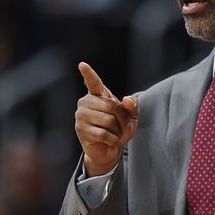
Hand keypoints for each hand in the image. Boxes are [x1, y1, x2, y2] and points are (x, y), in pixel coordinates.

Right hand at [75, 62, 138, 176]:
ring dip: (117, 130)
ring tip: (113, 133)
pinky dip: (112, 140)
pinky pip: (104, 134)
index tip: (82, 64)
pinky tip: (109, 141)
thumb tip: (127, 99)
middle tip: (120, 126)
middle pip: (111, 106)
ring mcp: (81, 116)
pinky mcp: (81, 130)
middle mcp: (86, 103)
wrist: (109, 150)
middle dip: (121, 118)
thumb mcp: (131, 118)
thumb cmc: (119, 130)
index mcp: (97, 95)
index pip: (93, 82)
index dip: (88, 74)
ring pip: (108, 120)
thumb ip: (133, 107)